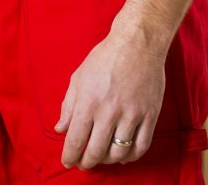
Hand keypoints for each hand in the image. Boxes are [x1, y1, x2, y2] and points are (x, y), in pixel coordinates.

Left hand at [56, 30, 165, 169]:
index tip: (67, 161)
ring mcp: (132, 115)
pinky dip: (131, 156)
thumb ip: (68, 106)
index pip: (76, 139)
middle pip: (96, 150)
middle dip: (87, 162)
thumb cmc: (103, 59)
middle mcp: (109, 111)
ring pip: (119, 152)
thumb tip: (60, 128)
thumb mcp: (78, 78)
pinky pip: (141, 145)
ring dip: (108, 160)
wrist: (136, 46)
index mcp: (88, 102)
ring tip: (101, 158)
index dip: (70, 155)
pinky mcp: (150, 115)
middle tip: (83, 164)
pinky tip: (123, 156)